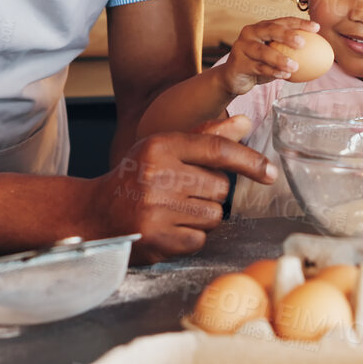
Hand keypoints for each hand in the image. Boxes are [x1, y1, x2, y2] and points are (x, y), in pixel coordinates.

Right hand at [86, 116, 276, 262]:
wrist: (93, 214)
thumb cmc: (135, 177)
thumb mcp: (163, 149)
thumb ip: (205, 137)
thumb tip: (245, 123)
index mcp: (160, 146)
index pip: (217, 150)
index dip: (249, 161)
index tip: (269, 173)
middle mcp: (157, 175)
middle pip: (220, 188)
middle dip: (211, 193)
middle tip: (183, 193)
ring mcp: (155, 209)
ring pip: (213, 216)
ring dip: (200, 216)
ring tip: (172, 211)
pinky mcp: (156, 239)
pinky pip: (199, 240)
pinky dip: (190, 238)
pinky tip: (168, 229)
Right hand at [218, 17, 320, 96]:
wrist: (233, 77)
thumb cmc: (258, 63)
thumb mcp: (274, 54)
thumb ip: (290, 51)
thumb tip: (319, 53)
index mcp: (262, 27)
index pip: (282, 21)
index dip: (300, 23)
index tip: (316, 28)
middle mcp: (250, 33)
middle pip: (270, 30)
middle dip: (287, 35)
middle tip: (303, 43)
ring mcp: (242, 47)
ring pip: (263, 52)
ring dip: (280, 59)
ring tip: (295, 66)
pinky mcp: (238, 63)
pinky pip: (258, 68)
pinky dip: (272, 72)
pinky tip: (284, 76)